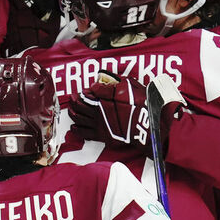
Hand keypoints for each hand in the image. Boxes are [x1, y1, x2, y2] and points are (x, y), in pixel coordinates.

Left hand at [70, 74, 184, 147]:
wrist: (147, 125)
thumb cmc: (141, 104)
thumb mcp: (129, 86)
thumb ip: (114, 83)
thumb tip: (101, 84)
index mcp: (103, 97)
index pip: (87, 93)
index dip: (84, 92)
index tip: (84, 91)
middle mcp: (98, 110)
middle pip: (79, 104)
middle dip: (75, 100)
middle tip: (73, 97)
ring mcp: (99, 123)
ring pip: (79, 117)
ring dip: (73, 112)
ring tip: (72, 110)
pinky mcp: (102, 135)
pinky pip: (84, 133)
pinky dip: (77, 129)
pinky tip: (73, 127)